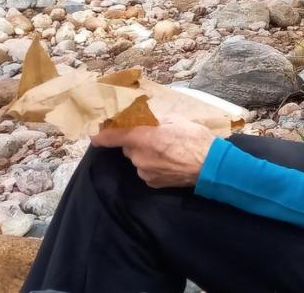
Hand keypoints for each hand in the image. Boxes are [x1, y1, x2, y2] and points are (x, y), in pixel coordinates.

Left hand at [89, 117, 215, 187]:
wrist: (212, 166)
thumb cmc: (195, 139)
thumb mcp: (176, 120)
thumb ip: (155, 120)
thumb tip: (145, 119)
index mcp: (143, 137)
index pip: (110, 136)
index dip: (99, 134)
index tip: (92, 131)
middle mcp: (139, 156)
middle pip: (127, 146)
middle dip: (135, 140)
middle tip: (154, 135)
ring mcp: (145, 172)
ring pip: (137, 159)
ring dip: (145, 154)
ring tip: (167, 150)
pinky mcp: (152, 183)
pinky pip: (146, 170)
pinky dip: (153, 165)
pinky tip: (169, 162)